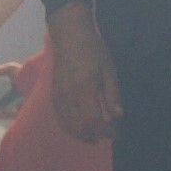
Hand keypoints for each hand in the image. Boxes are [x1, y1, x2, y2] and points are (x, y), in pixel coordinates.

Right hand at [46, 3, 118, 146]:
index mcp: (84, 90)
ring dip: (81, 134)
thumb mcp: (108, 70)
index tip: (115, 131)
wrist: (69, 34)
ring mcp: (58, 95)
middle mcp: (68, 96)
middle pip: (80, 127)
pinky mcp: (54, 93)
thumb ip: (112, 94)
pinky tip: (78, 128)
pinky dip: (69, 126)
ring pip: (68, 124)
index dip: (105, 131)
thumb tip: (117, 116)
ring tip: (94, 136)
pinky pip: (60, 116)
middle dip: (94, 135)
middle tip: (107, 135)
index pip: (94, 121)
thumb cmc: (93, 49)